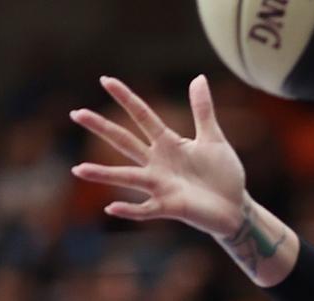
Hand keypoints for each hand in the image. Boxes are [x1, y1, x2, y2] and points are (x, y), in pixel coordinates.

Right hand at [70, 75, 245, 238]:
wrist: (236, 207)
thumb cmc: (222, 174)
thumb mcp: (214, 139)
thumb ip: (203, 111)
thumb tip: (198, 77)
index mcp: (169, 143)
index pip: (143, 116)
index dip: (126, 98)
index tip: (105, 80)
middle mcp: (159, 163)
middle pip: (125, 142)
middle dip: (102, 128)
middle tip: (76, 113)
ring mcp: (162, 186)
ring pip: (128, 177)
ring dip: (104, 173)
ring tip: (78, 169)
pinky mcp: (171, 207)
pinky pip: (146, 209)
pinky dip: (130, 210)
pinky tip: (111, 208)